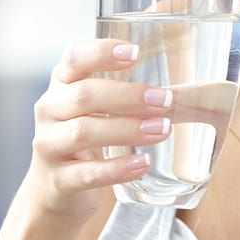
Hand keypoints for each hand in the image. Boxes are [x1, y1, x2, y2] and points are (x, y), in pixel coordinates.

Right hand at [24, 38, 174, 219]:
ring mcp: (48, 146)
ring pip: (84, 132)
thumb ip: (126, 94)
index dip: (102, 52)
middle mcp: (49, 110)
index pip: (75, 58)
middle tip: (165, 100)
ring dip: (127, 129)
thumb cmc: (83, 136)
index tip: (135, 52)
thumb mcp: (94, 108)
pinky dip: (118, 168)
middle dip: (128, 96)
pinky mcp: (57, 180)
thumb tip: (191, 94)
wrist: (53, 187)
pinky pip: (88, 174)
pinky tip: (144, 163)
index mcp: (61, 84)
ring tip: (161, 130)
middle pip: (84, 95)